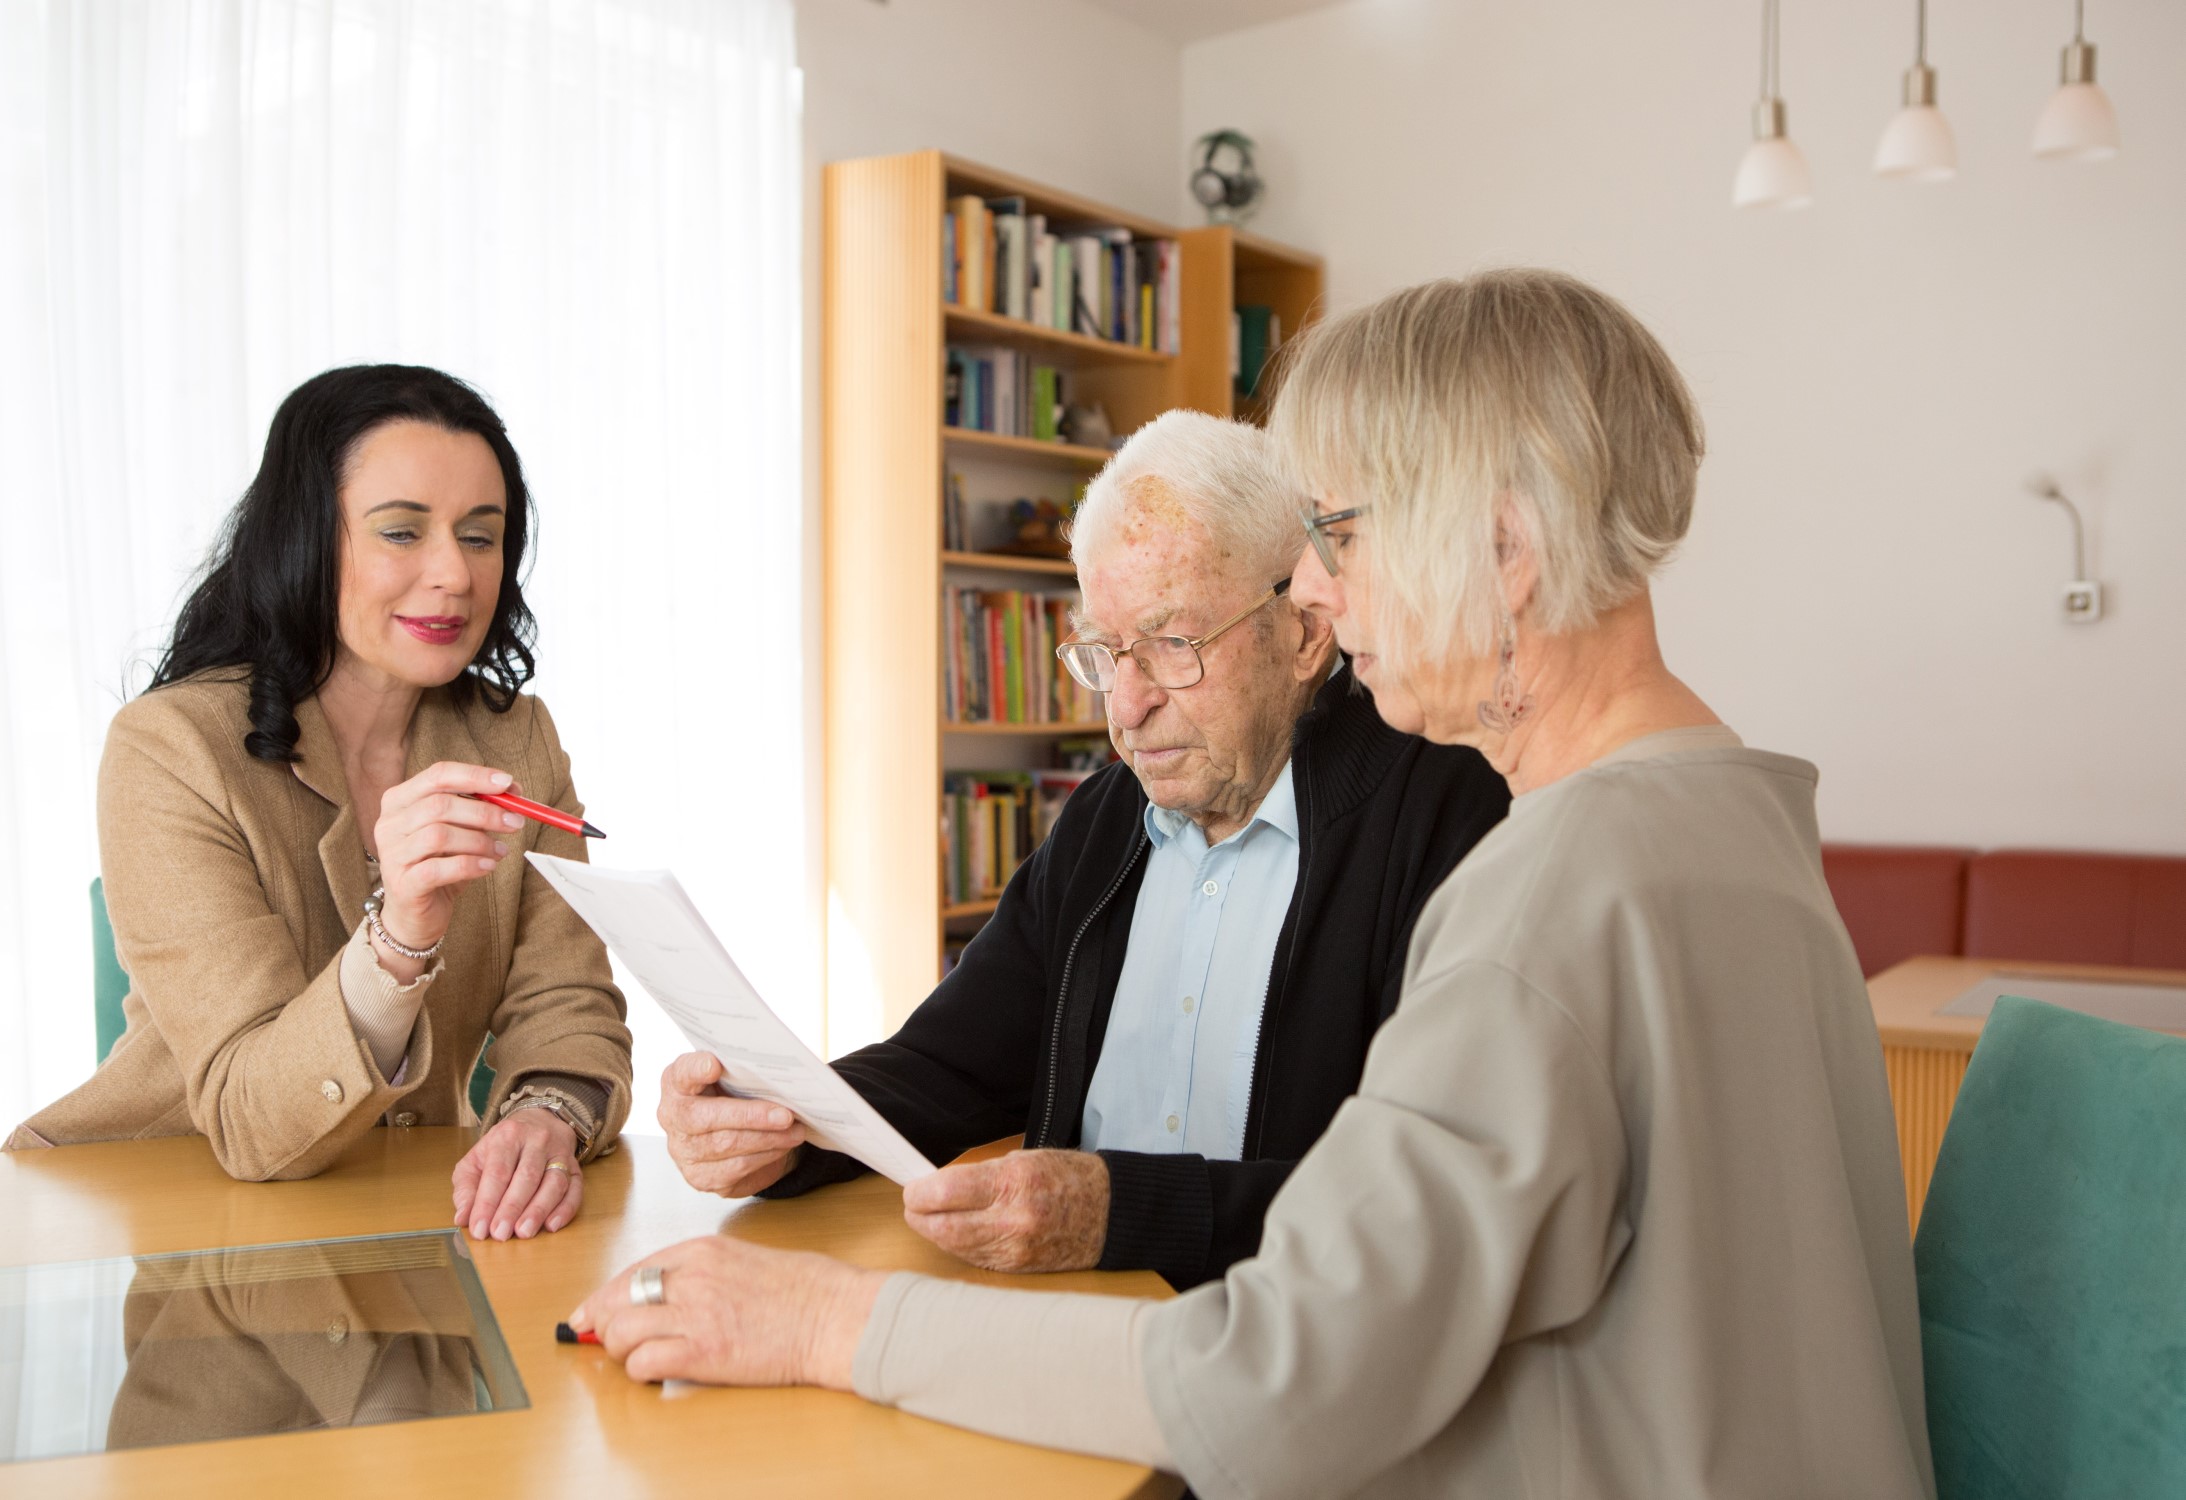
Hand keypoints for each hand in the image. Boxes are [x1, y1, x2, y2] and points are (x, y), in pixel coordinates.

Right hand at [371, 762, 528, 977]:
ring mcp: (392, 854)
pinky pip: (439, 868)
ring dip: (480, 841)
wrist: (415, 914)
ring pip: (439, 835)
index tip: (507, 783)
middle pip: (440, 805)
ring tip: (500, 851)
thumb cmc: (438, 865)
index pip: (437, 775)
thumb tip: (514, 790)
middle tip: (515, 822)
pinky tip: (488, 866)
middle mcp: (389, 823)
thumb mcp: (459, 831)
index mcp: (400, 800)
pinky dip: (470, 865)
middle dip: (485, 812)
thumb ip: (480, 808)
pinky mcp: (402, 884)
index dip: (474, 776)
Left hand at [452, 1109, 582, 1239]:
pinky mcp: (575, 1167)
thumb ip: (466, 1189)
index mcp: (508, 1136)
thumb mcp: (476, 1160)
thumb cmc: (503, 1147)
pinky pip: (575, 1189)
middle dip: (512, 1208)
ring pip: (554, 1183)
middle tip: (500, 1234)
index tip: (479, 1229)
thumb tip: (462, 1218)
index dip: (487, 1202)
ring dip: (539, 1210)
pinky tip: (551, 1226)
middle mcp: (537, 1141)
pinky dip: (565, 1209)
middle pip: (527, 1177)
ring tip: (524, 1232)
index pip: (498, 1172)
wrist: (538, 1122)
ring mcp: (560, 1153)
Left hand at [570, 1236, 885, 1389]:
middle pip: (617, 1299)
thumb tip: (659, 1298)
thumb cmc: (802, 1289)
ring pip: (621, 1331)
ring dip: (619, 1349)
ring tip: (636, 1358)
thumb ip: (700, 1274)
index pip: (631, 1272)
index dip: (603, 1298)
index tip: (589, 1315)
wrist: (834, 1315)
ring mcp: (696, 1314)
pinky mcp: (704, 1352)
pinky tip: (656, 1371)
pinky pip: (644, 1361)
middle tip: (604, 1341)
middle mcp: (691, 1278)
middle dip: (602, 1325)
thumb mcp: (743, 1259)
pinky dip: (640, 1370)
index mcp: (701, 1251)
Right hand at [658, 1052, 806, 1196]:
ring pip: (726, 1145)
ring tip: (794, 1131)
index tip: (715, 1065)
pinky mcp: (700, 1177)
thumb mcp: (732, 1077)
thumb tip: (777, 1073)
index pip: (681, 1073)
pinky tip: (782, 1146)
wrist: (732, 1134)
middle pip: (704, 1117)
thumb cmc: (732, 1096)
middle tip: (785, 1115)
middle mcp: (672, 1116)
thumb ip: (741, 1070)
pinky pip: (737, 1167)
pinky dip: (766, 1155)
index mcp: (676, 1083)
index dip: (696, 1069)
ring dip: (767, 1138)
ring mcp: (682, 1150)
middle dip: (750, 1116)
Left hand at [902, 1149, 1108, 1272]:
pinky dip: (959, 1246)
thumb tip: (938, 1187)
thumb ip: (980, 1176)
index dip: (919, 1192)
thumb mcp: (1023, 1159)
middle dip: (918, 1217)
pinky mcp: (1018, 1268)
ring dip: (935, 1233)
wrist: (1111, 1212)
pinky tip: (957, 1234)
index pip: (945, 1192)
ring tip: (931, 1218)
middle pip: (942, 1227)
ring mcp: (1015, 1249)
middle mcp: (1013, 1219)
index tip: (913, 1188)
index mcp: (1013, 1182)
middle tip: (914, 1206)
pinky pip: (974, 1259)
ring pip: (954, 1247)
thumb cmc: (1069, 1178)